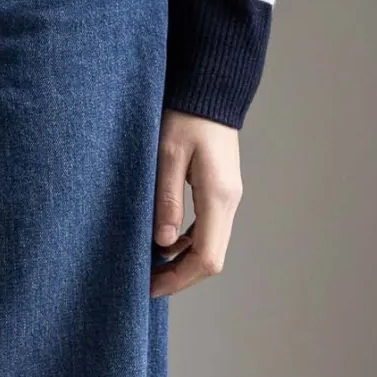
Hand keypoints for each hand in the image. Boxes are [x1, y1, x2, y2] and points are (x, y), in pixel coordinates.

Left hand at [150, 107, 242, 297]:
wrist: (209, 90)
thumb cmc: (186, 115)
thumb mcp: (168, 154)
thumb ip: (167, 198)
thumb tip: (162, 243)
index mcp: (218, 197)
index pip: (206, 258)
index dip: (179, 278)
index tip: (151, 286)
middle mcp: (228, 202)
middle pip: (211, 258)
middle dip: (180, 276)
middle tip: (148, 283)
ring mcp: (228, 196)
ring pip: (211, 244)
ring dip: (184, 261)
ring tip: (152, 264)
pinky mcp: (221, 189)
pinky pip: (208, 227)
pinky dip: (188, 241)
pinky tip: (166, 239)